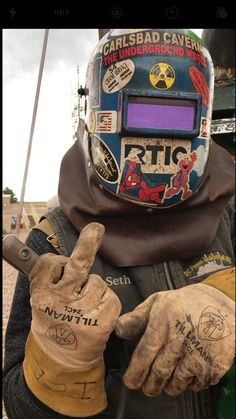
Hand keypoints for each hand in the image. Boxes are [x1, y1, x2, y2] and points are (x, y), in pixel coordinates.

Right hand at [29, 222, 120, 367]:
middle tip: (96, 229)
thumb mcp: (42, 299)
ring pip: (97, 281)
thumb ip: (43, 275)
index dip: (56, 262)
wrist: (61, 361)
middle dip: (88, 244)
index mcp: (42, 295)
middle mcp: (60, 302)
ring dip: (94, 290)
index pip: (49, 264)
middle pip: (77, 264)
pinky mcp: (101, 324)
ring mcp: (82, 313)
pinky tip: (96, 314)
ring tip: (84, 306)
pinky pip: (111, 297)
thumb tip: (9, 243)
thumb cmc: (53, 322)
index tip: (60, 263)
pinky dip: (106, 302)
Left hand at [115, 272, 234, 395]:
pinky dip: (190, 383)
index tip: (131, 382)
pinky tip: (188, 372)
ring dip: (169, 385)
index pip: (145, 354)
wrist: (220, 302)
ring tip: (167, 379)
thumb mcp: (158, 302)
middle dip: (150, 385)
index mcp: (163, 322)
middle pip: (159, 373)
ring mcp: (199, 353)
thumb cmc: (185, 303)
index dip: (135, 373)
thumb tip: (118, 330)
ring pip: (177, 383)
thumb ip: (137, 318)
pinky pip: (196, 384)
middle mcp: (181, 339)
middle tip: (147, 387)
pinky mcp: (215, 363)